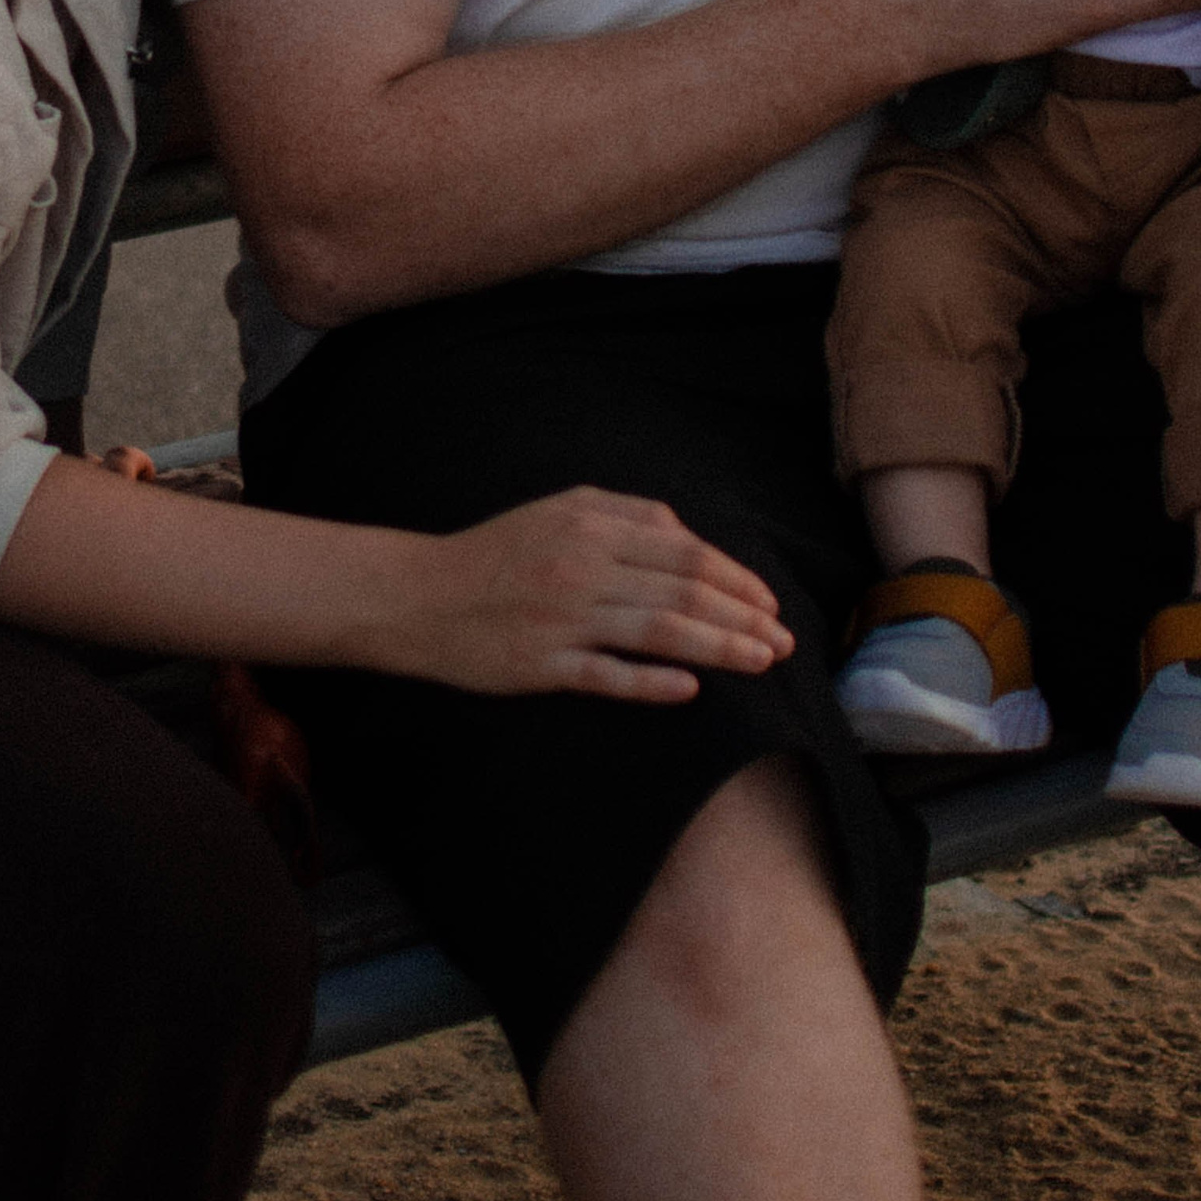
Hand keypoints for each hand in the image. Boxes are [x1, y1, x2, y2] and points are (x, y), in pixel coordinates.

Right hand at [380, 487, 793, 704]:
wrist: (417, 596)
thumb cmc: (495, 554)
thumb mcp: (558, 510)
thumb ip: (624, 515)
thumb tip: (685, 535)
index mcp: (591, 524)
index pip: (685, 550)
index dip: (736, 579)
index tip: (769, 605)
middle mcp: (582, 566)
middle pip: (684, 590)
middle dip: (744, 618)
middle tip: (784, 643)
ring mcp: (562, 618)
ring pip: (659, 631)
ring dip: (719, 648)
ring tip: (760, 663)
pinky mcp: (540, 665)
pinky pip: (607, 675)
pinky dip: (652, 682)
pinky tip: (689, 689)